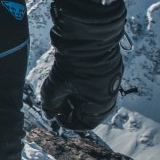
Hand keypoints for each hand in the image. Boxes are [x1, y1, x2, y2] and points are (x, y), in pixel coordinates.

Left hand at [40, 0, 125, 131]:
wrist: (88, 36)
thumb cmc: (73, 64)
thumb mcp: (55, 86)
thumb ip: (51, 104)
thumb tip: (49, 114)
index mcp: (101, 105)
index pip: (84, 123)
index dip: (67, 122)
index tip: (54, 115)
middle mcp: (110, 95)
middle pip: (88, 110)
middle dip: (69, 108)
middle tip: (54, 102)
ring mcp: (110, 81)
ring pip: (90, 96)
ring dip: (73, 96)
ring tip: (58, 89)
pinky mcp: (108, 69)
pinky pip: (93, 84)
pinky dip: (79, 85)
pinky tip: (67, 77)